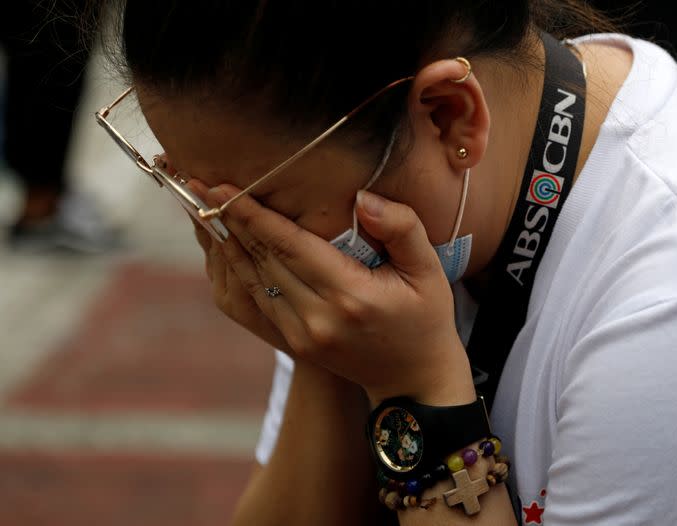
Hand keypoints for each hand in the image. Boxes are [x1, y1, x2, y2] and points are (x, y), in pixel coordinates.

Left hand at [193, 181, 474, 405]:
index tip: (221, 186)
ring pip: (249, 280)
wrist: (413, 380)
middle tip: (195, 183)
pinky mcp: (291, 343)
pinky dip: (231, 271)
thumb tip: (362, 198)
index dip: (253, 215)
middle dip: (226, 219)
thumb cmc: (425, 318)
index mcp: (351, 295)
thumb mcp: (429, 271)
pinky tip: (221, 245)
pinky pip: (251, 302)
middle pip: (260, 260)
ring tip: (198, 207)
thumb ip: (402, 228)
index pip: (290, 246)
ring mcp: (300, 335)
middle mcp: (317, 318)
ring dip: (221, 242)